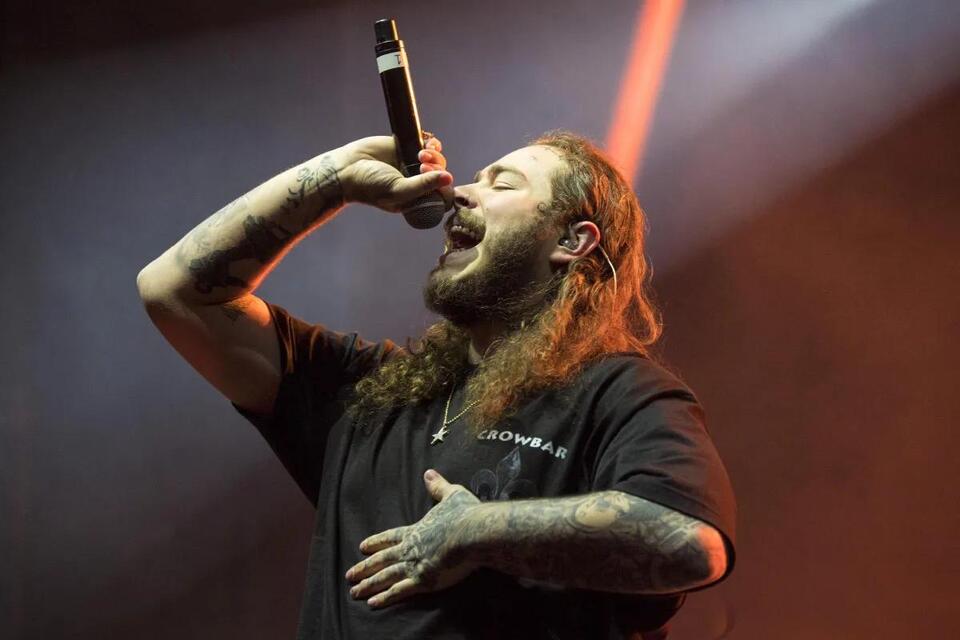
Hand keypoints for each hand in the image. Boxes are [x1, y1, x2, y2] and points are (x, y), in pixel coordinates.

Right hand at [337, 134, 453, 212]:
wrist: (348, 168)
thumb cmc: (370, 186)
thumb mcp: (398, 190)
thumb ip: (423, 185)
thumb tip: (449, 178)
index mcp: (417, 199)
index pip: (442, 196)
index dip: (443, 187)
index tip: (432, 180)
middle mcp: (417, 183)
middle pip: (442, 176)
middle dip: (437, 169)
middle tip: (422, 167)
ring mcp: (413, 165)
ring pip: (438, 160)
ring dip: (435, 156)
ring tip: (421, 155)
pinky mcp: (408, 148)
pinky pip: (429, 145)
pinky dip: (432, 143)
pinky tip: (428, 144)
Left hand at [345, 469, 481, 608]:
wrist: (473, 532)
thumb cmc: (465, 514)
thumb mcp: (451, 495)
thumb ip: (438, 486)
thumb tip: (428, 474)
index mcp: (416, 531)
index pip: (390, 538)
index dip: (376, 542)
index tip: (362, 547)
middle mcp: (410, 549)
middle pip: (381, 560)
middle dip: (364, 568)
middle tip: (349, 576)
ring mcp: (414, 566)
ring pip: (385, 577)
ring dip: (368, 585)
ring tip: (354, 592)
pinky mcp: (423, 581)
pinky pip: (399, 591)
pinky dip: (385, 598)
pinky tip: (373, 603)